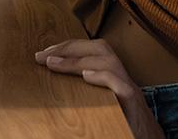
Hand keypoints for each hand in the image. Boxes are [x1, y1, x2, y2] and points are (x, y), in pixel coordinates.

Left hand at [34, 38, 164, 138]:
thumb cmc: (124, 129)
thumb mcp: (101, 108)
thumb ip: (85, 95)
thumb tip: (55, 89)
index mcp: (114, 79)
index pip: (93, 50)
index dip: (69, 48)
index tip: (44, 54)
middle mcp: (123, 80)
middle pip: (101, 48)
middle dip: (70, 47)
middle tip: (43, 56)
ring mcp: (130, 91)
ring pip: (109, 62)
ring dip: (78, 59)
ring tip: (54, 63)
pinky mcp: (134, 105)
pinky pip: (120, 85)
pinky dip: (103, 76)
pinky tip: (86, 75)